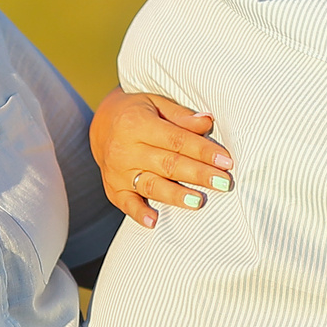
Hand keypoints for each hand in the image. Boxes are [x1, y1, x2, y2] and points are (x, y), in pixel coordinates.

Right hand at [91, 88, 232, 228]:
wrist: (100, 126)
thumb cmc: (137, 113)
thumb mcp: (156, 104)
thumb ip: (181, 116)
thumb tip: (208, 122)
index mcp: (137, 124)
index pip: (177, 140)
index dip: (203, 151)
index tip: (226, 161)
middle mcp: (125, 149)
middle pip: (168, 164)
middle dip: (198, 174)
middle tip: (223, 183)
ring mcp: (118, 172)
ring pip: (151, 185)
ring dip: (176, 195)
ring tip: (198, 202)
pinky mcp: (113, 189)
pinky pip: (127, 204)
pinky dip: (139, 214)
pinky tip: (154, 222)